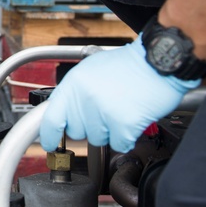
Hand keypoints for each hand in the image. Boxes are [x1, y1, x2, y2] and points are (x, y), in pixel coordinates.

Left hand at [38, 35, 198, 152]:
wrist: (157, 62)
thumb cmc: (127, 65)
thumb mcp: (90, 70)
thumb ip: (74, 92)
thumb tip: (62, 113)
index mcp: (74, 84)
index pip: (51, 119)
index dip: (48, 136)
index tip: (49, 144)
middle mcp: (86, 98)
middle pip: (76, 132)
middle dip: (88, 127)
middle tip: (103, 111)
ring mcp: (104, 112)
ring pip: (98, 140)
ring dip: (109, 131)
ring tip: (120, 109)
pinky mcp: (123, 124)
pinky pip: (119, 144)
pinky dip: (126, 137)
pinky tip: (131, 118)